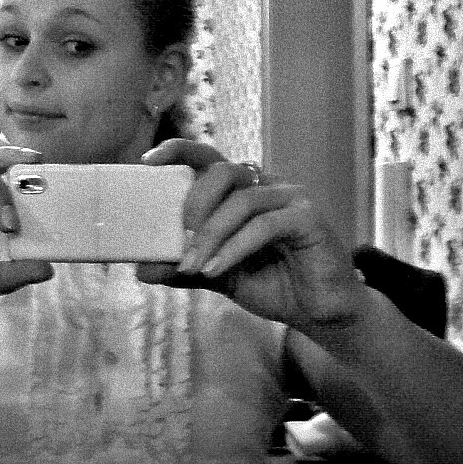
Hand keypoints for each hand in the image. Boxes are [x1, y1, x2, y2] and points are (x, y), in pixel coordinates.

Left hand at [138, 139, 370, 337]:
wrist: (321, 313)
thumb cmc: (273, 283)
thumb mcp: (218, 274)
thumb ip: (184, 267)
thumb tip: (141, 269)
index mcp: (243, 189)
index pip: (209, 157)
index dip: (179, 150)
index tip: (147, 161)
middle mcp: (267, 185)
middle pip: (223, 171)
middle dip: (193, 203)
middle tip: (179, 238)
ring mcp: (291, 197)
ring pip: (242, 201)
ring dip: (210, 235)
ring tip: (193, 267)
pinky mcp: (309, 219)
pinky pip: (264, 225)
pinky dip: (234, 249)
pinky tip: (215, 270)